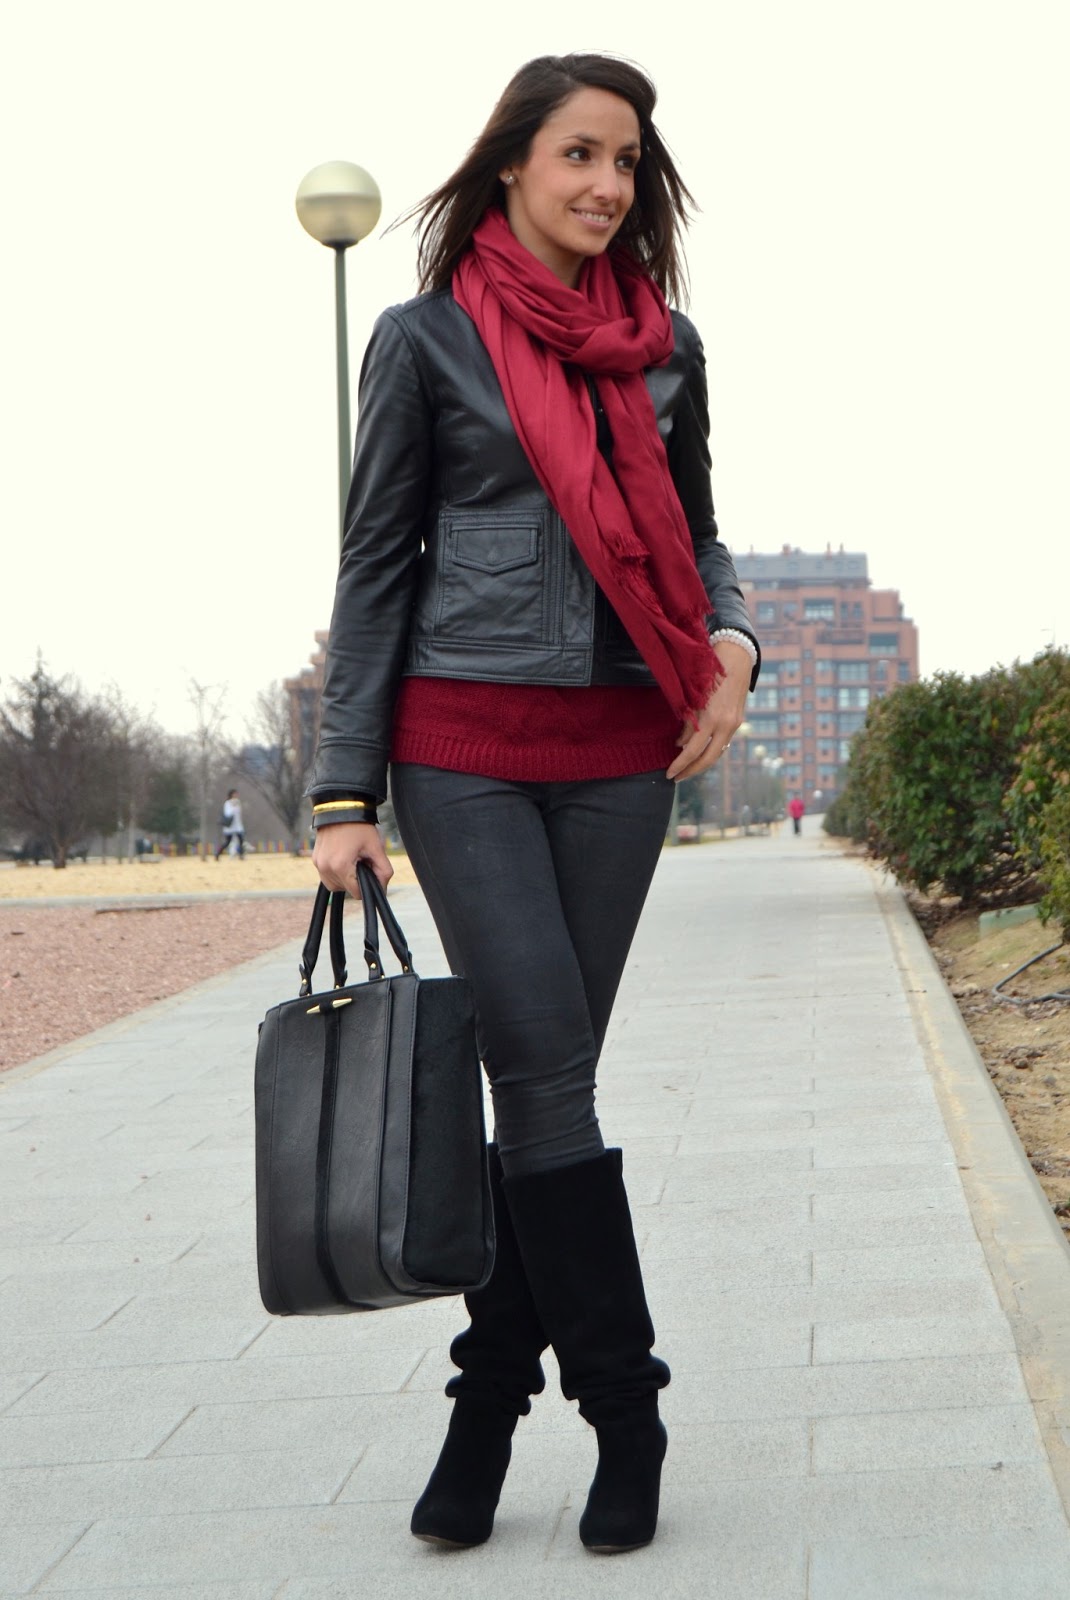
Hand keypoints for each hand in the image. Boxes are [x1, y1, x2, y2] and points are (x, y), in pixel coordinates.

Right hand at [312, 822, 392, 897]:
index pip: (356, 893)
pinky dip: (336, 872)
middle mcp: (325, 868)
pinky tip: (344, 858)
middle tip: (362, 862)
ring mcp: (318, 864)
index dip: (367, 886)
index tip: (370, 871)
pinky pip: (326, 875)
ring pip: (334, 884)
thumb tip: (382, 889)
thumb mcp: (376, 848)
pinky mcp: (315, 859)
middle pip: (345, 890)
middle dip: (356, 880)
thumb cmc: (359, 826)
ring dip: (345, 878)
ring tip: (353, 860)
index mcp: (340, 866)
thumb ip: (383, 871)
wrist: (341, 807)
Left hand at [666, 640, 751, 781]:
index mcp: (711, 718)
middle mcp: (726, 725)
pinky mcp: (738, 721)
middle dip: (691, 771)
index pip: (692, 751)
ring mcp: (734, 724)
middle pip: (708, 759)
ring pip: (717, 752)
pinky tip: (700, 752)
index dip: (680, 764)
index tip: (669, 773)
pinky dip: (711, 750)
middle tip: (676, 777)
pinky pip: (723, 742)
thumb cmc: (708, 673)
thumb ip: (687, 723)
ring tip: (686, 768)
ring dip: (701, 763)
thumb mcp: (692, 697)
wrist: (736, 658)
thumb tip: (680, 744)